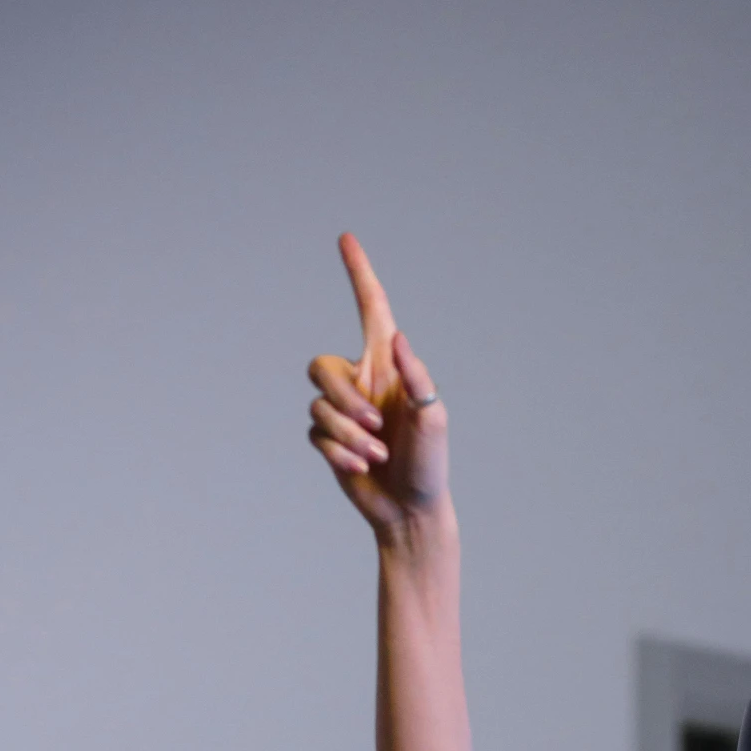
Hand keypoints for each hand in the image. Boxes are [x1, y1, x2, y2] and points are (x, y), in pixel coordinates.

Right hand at [307, 233, 448, 536]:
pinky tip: (363, 468)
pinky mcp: (330, 440)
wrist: (410, 511)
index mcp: (389, 366)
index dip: (359, 274)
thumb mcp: (434, 419)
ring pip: (318, 406)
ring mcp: (344, 411)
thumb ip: (417, 377)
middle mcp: (363, 381)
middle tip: (376, 427)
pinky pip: (316, 436)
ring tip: (377, 456)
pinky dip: (339, 454)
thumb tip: (399, 338)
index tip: (346, 239)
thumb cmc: (429, 465)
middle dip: (343, 400)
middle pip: (321, 367)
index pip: (371, 309)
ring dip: (347, 435)